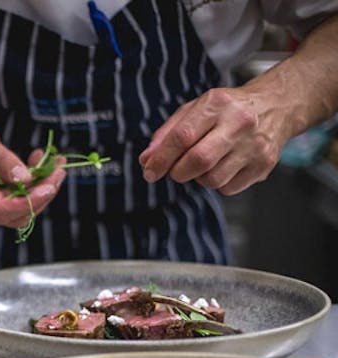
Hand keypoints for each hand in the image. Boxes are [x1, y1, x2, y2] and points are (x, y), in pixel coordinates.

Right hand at [0, 116, 66, 227]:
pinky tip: (36, 167)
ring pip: (20, 213)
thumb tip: (25, 177)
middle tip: (58, 167)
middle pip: (17, 215)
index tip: (51, 183)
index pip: (4, 208)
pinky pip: (16, 206)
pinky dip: (32, 190)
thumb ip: (1, 159)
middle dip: (43, 194)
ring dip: (40, 191)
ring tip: (49, 163)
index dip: (32, 200)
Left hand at [138, 87, 291, 194]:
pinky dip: (218, 183)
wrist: (276, 105)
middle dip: (178, 172)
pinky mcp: (264, 165)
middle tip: (176, 170)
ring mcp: (255, 146)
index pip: (183, 136)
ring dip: (199, 178)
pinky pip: (228, 188)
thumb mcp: (195, 109)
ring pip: (212, 180)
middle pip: (199, 160)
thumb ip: (167, 133)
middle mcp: (239, 123)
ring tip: (206, 162)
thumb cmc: (228, 109)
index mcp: (217, 104)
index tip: (149, 171)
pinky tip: (223, 166)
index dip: (161, 158)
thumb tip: (147, 160)